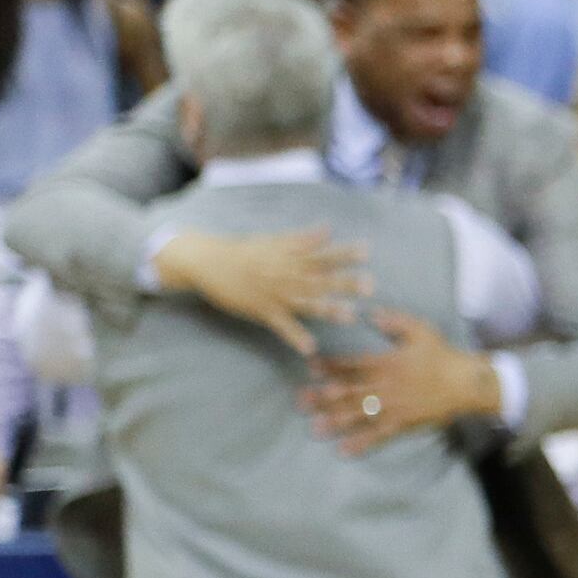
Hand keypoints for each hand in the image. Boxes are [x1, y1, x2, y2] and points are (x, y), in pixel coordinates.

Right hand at [154, 226, 367, 354]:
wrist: (207, 262)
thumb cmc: (244, 251)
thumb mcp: (273, 241)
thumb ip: (302, 239)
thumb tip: (328, 229)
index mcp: (290, 258)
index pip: (321, 254)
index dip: (343, 253)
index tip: (366, 251)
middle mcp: (285, 275)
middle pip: (318, 279)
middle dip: (343, 282)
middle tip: (369, 285)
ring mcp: (274, 294)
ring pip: (304, 302)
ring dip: (326, 309)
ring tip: (349, 316)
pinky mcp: (262, 310)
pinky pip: (281, 325)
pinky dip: (294, 336)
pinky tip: (310, 348)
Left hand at [302, 310, 500, 451]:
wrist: (466, 382)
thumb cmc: (443, 355)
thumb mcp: (421, 330)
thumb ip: (395, 321)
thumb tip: (371, 313)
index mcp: (386, 362)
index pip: (351, 364)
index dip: (330, 367)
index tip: (311, 369)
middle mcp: (384, 385)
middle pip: (348, 392)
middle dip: (323, 397)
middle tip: (302, 402)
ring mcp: (393, 406)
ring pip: (359, 414)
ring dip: (335, 421)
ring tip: (316, 428)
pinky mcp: (403, 422)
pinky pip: (379, 434)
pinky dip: (362, 443)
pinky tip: (345, 450)